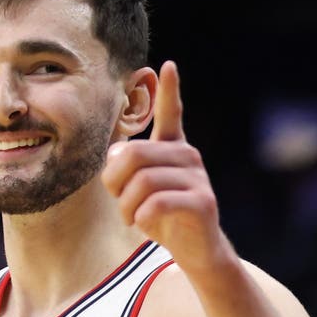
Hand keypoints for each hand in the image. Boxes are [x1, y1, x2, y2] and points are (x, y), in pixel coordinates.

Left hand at [102, 61, 231, 274]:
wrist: (195, 251)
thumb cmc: (162, 217)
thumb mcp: (137, 191)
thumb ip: (125, 169)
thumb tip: (117, 153)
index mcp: (173, 149)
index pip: (172, 114)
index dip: (169, 91)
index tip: (168, 65)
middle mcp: (188, 156)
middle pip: (134, 154)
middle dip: (114, 180)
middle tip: (117, 199)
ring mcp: (198, 177)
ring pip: (143, 180)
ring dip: (126, 204)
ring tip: (130, 216)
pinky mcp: (202, 201)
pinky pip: (157, 202)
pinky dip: (141, 216)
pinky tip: (143, 223)